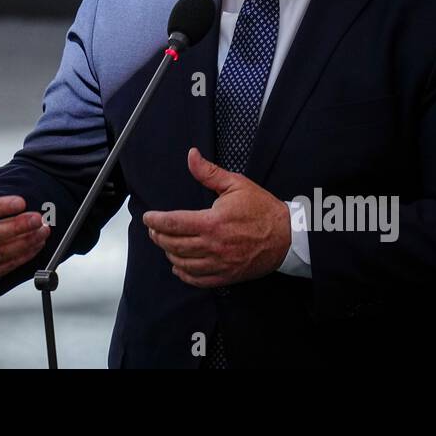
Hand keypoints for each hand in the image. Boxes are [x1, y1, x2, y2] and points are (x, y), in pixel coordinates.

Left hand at [142, 147, 290, 286]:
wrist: (287, 236)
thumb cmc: (263, 210)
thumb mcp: (236, 184)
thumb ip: (209, 172)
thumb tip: (191, 156)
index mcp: (212, 222)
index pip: (173, 223)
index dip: (155, 221)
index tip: (148, 218)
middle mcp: (213, 245)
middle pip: (173, 244)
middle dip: (158, 236)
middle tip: (154, 229)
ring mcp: (219, 263)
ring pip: (182, 262)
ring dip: (169, 253)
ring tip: (165, 243)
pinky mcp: (227, 276)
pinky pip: (198, 280)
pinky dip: (184, 274)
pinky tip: (179, 266)